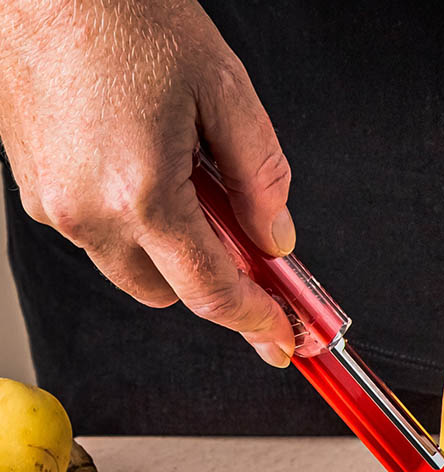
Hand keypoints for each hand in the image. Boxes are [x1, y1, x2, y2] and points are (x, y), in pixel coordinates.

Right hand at [0, 0, 295, 366]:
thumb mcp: (225, 90)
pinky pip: (98, 235)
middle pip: (170, 294)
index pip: (211, 292)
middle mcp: (88, 213)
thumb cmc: (126, 14)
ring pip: (131, 269)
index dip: (255, 321)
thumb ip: (261, 179)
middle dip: (210, 279)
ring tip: (188, 184)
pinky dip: (134, 225)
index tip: (279, 338)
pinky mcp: (35, 188)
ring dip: (170, 251)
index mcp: (141, 195)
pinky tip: (148, 172)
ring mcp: (54, 204)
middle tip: (242, 241)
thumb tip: (275, 238)